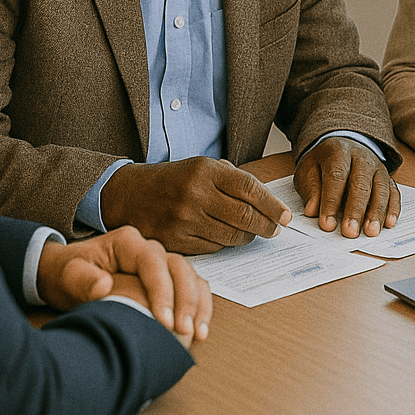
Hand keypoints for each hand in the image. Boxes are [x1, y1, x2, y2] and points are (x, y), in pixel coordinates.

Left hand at [36, 225, 213, 347]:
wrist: (67, 274)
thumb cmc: (69, 274)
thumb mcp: (68, 276)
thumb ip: (83, 280)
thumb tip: (103, 286)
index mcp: (128, 243)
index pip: (153, 263)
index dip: (162, 291)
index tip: (163, 321)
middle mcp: (150, 248)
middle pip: (179, 268)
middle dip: (185, 300)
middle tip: (184, 331)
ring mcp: (161, 262)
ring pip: (191, 276)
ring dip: (198, 305)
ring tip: (198, 334)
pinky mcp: (167, 279)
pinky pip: (192, 287)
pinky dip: (199, 307)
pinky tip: (199, 330)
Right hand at [101, 156, 290, 253]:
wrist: (129, 195)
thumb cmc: (174, 180)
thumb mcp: (201, 167)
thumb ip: (232, 180)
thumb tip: (268, 201)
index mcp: (205, 171)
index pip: (249, 188)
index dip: (272, 205)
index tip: (285, 216)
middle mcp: (195, 194)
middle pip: (244, 215)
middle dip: (267, 225)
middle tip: (276, 229)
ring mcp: (184, 220)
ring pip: (231, 235)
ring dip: (249, 237)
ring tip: (254, 233)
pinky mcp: (175, 241)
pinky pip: (213, 248)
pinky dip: (225, 244)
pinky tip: (227, 237)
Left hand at [294, 137, 399, 236]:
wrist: (344, 145)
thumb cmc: (325, 163)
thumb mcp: (309, 170)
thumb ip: (311, 189)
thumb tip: (312, 210)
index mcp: (338, 152)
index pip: (336, 176)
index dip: (331, 201)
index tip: (327, 225)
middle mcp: (361, 157)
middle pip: (361, 183)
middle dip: (355, 210)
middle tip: (350, 232)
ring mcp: (378, 167)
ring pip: (381, 188)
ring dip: (376, 212)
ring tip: (370, 232)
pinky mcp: (388, 178)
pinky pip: (394, 193)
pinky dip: (393, 208)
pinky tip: (388, 223)